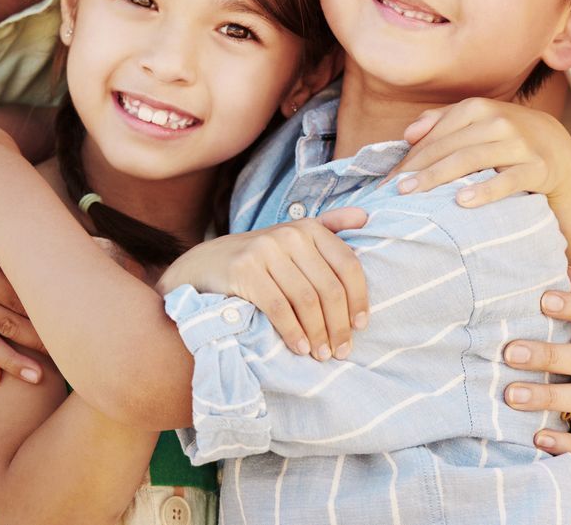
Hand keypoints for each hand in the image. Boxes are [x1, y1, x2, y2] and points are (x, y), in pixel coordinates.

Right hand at [158, 209, 368, 360]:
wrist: (205, 265)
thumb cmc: (260, 259)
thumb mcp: (293, 239)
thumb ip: (329, 226)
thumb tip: (366, 216)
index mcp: (310, 228)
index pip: (348, 265)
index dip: (359, 298)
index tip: (361, 326)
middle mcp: (290, 234)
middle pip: (329, 287)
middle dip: (339, 324)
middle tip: (342, 351)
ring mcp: (266, 250)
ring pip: (306, 300)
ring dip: (318, 333)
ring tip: (322, 355)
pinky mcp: (245, 270)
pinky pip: (279, 307)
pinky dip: (293, 332)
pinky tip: (300, 348)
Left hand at [388, 97, 570, 206]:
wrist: (557, 146)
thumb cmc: (504, 136)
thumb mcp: (475, 121)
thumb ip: (440, 121)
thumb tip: (408, 134)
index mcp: (477, 108)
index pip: (435, 135)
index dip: (409, 158)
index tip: (388, 181)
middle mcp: (497, 121)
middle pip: (448, 147)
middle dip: (418, 170)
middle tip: (393, 192)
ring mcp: (518, 143)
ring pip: (471, 159)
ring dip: (439, 177)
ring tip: (414, 194)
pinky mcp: (536, 167)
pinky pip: (507, 180)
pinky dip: (484, 190)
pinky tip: (462, 201)